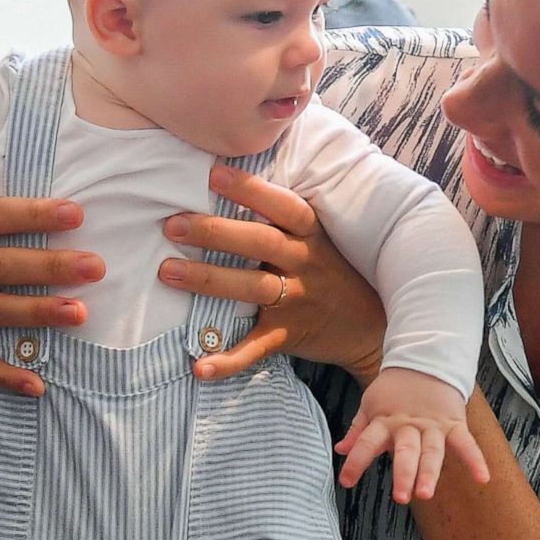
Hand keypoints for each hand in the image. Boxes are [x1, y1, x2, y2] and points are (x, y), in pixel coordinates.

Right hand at [0, 194, 103, 396]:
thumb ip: (16, 208)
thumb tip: (83, 207)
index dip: (36, 215)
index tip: (77, 215)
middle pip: (1, 266)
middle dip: (50, 267)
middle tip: (96, 268)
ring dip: (38, 313)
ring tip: (79, 313)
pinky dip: (6, 375)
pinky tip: (38, 384)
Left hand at [155, 164, 386, 383]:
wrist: (371, 325)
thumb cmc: (332, 270)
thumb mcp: (318, 238)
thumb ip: (281, 218)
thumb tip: (226, 179)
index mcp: (311, 235)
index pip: (282, 206)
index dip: (250, 189)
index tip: (213, 174)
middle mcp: (305, 263)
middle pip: (260, 242)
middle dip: (215, 232)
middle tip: (172, 225)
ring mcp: (297, 301)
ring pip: (252, 288)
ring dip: (208, 280)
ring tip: (168, 272)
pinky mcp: (289, 335)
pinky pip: (256, 348)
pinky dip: (228, 360)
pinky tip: (199, 366)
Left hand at [335, 367, 489, 502]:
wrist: (424, 360)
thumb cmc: (395, 388)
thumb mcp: (371, 405)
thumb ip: (358, 430)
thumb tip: (341, 450)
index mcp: (385, 420)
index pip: (366, 442)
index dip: (356, 462)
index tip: (346, 481)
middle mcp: (408, 425)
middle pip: (406, 451)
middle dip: (403, 474)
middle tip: (401, 496)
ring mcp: (433, 425)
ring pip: (432, 451)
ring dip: (430, 472)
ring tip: (426, 493)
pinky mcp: (454, 423)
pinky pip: (466, 443)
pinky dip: (475, 460)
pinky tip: (483, 478)